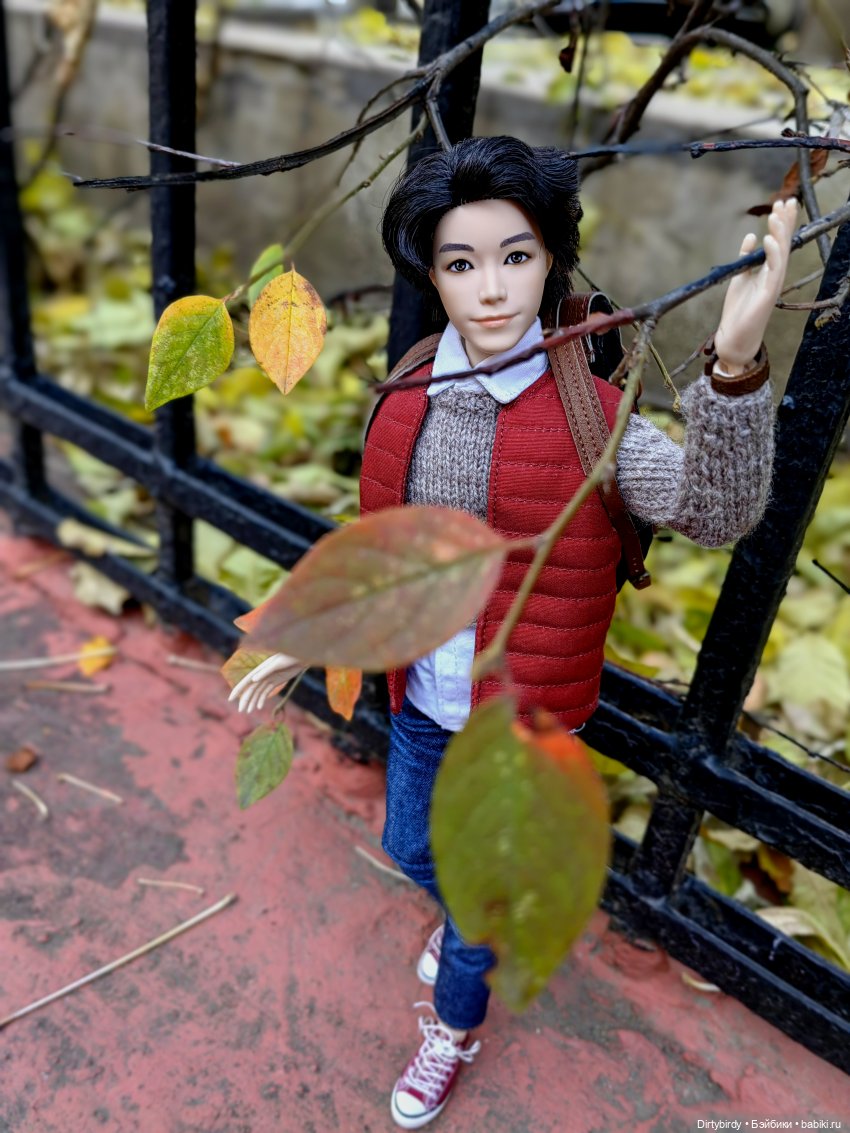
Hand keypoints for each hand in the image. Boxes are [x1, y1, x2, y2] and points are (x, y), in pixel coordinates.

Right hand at [228, 652, 303, 712]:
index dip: (238, 690)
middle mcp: (262, 674)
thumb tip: (253, 680)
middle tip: (241, 711)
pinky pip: (266, 691)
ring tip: (248, 711)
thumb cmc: (289, 656)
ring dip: (253, 701)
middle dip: (245, 699)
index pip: (246, 681)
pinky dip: (262, 699)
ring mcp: (269, 678)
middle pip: (251, 689)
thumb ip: (265, 671)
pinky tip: (259, 706)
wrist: (301, 655)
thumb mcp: (278, 663)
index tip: (231, 699)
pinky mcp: (276, 681)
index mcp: (260, 669)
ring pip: (258, 691)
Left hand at [714, 198, 797, 373]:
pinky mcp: (767, 294)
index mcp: (769, 270)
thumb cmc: (739, 309)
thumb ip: (746, 257)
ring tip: (776, 214)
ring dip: (779, 233)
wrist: (734, 336)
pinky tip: (767, 239)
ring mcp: (773, 284)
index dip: (782, 222)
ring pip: (781, 254)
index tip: (782, 202)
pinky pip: (772, 271)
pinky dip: (771, 254)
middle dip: (785, 222)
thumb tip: (749, 236)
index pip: (778, 241)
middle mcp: (775, 275)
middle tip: (787, 200)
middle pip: (784, 243)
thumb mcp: (740, 277)